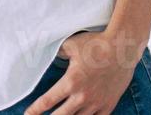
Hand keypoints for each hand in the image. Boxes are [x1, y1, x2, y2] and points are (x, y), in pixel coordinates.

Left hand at [25, 30, 141, 114]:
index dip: (34, 110)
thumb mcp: (72, 44)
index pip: (47, 102)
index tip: (27, 114)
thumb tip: (47, 53)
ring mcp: (96, 103)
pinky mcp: (108, 104)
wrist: (122, 47)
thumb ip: (58, 52)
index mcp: (71, 82)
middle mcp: (82, 96)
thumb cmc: (97, 44)